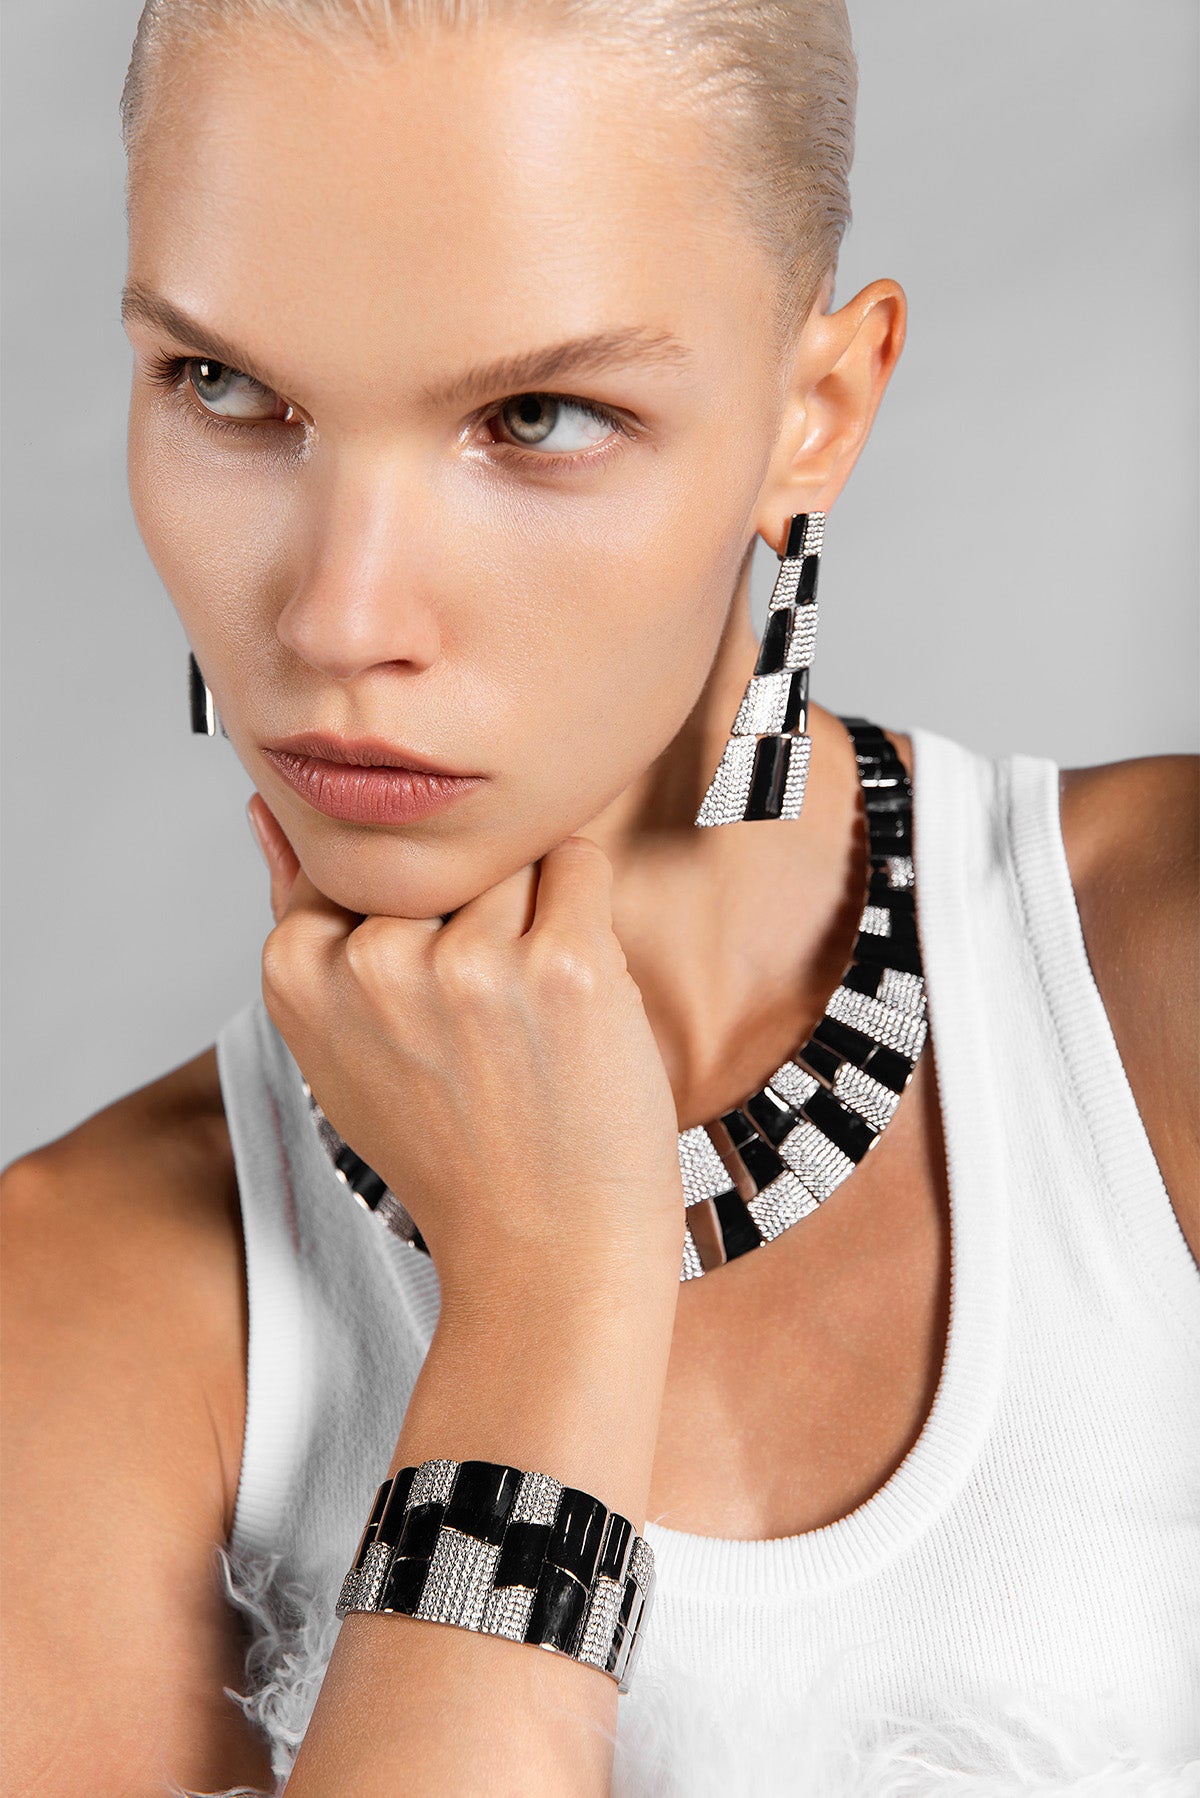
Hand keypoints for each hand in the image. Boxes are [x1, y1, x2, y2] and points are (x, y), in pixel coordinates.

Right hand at [246, 797, 684, 1308]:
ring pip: (514, 852)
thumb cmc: (451, 1152)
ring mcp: (469, 964)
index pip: (363, 858)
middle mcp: (373, 961)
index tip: (434, 993)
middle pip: (443, 851)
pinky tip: (576, 996)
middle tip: (489, 1015)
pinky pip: (581, 864)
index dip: (415, 916)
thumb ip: (303, 921)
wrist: (544, 1256)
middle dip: (476, 907)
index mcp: (298, 971)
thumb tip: (272, 812)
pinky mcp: (564, 967)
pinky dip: (589, 917)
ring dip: (537, 912)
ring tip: (532, 1016)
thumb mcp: (335, 1044)